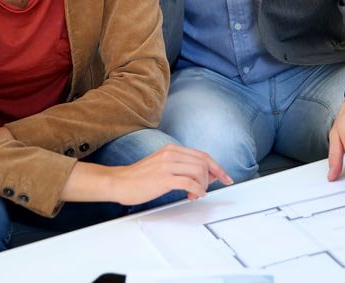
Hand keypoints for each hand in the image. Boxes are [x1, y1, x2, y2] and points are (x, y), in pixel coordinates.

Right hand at [63, 144, 232, 204]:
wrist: (119, 182)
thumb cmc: (139, 177)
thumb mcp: (161, 165)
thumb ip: (180, 166)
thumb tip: (201, 175)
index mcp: (172, 149)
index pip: (202, 155)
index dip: (217, 167)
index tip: (225, 177)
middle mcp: (171, 154)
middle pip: (204, 162)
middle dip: (213, 177)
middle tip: (210, 189)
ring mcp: (167, 165)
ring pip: (199, 171)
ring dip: (203, 185)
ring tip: (196, 194)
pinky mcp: (163, 178)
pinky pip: (189, 182)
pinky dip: (197, 190)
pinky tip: (194, 195)